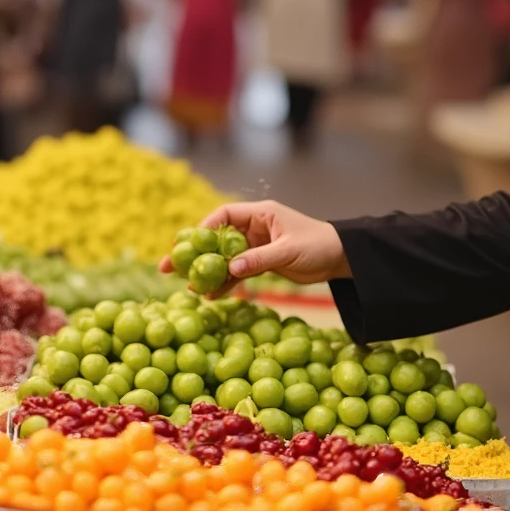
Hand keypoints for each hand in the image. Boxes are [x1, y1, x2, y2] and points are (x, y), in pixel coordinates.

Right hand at [159, 200, 350, 295]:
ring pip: (225, 258)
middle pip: (218, 239)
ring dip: (209, 272)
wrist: (340, 258)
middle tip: (169, 267)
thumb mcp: (288, 251)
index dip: (203, 229)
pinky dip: (226, 282)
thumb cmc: (318, 245)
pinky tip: (212, 296)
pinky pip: (238, 272)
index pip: (224, 216)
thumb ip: (260, 259)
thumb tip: (231, 269)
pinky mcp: (262, 262)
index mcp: (261, 214)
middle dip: (196, 253)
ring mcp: (257, 245)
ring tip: (189, 288)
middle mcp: (255, 228)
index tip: (187, 245)